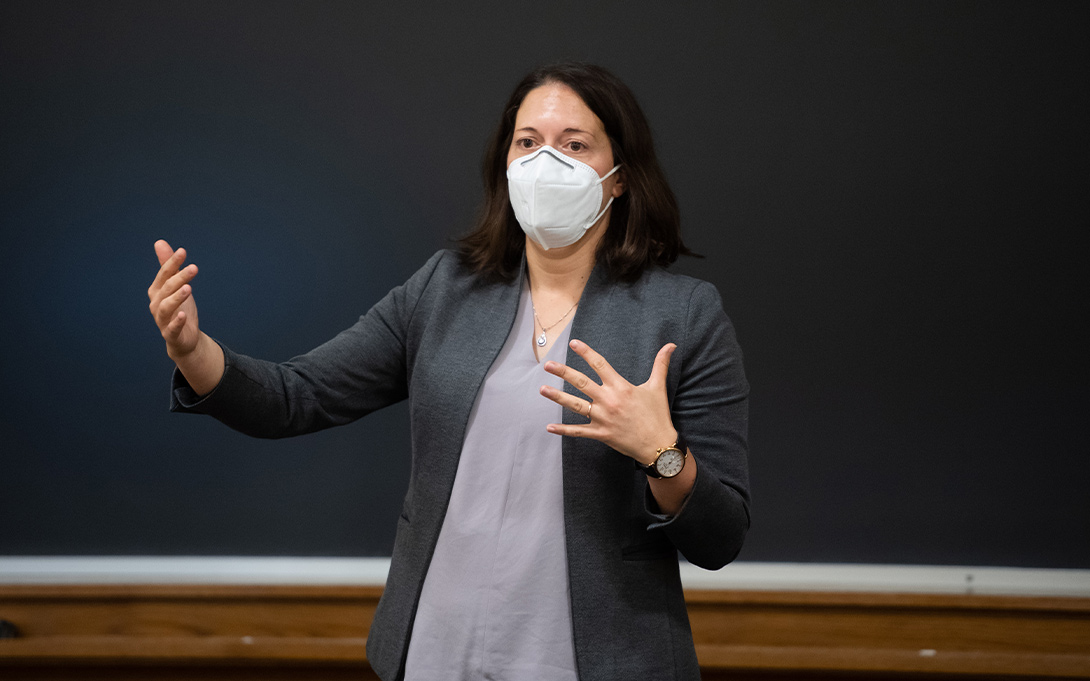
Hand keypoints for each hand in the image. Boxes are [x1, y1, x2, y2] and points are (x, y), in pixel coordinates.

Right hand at [148, 240, 200, 360]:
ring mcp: (162, 320)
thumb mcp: (176, 286)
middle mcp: (156, 304)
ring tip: (188, 288)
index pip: (164, 274)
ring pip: (166, 307)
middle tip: (194, 268)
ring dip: (176, 297)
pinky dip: (176, 321)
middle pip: (167, 288)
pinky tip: (183, 315)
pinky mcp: (171, 334)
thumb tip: (159, 242)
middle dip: (179, 277)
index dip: (172, 262)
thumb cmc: (180, 308)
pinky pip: (171, 328)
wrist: (184, 338)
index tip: (183, 251)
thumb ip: (169, 266)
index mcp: (157, 291)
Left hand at [540, 339, 677, 464]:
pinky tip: (549, 427)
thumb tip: (671, 345)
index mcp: (621, 387)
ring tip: (542, 389)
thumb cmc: (658, 415)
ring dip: (558, 397)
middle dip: (563, 372)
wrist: (659, 445)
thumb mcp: (658, 387)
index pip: (600, 365)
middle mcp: (609, 400)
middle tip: (548, 365)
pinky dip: (564, 430)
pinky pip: (578, 431)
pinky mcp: (601, 434)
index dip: (586, 353)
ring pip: (575, 405)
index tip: (574, 343)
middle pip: (581, 383)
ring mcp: (603, 418)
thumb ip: (661, 364)